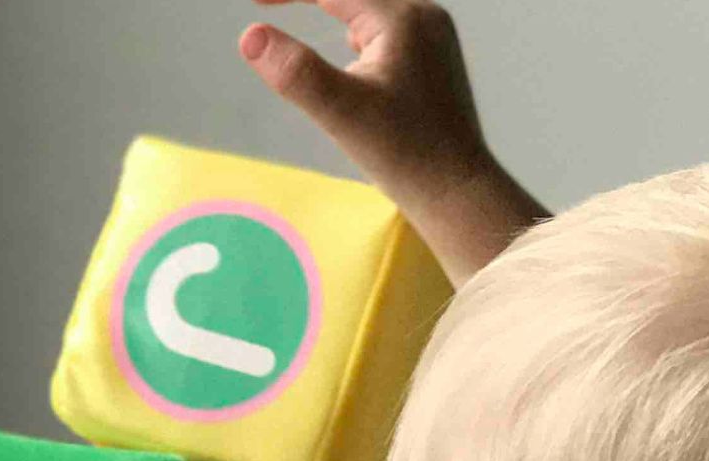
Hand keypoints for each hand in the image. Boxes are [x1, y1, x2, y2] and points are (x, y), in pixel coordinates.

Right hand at [239, 0, 547, 282]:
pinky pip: (384, 27)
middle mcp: (424, 16)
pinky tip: (351, 52)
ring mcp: (432, 37)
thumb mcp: (342, 114)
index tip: (255, 1)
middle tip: (270, 5)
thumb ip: (296, 72)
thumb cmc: (406, 157)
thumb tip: (250, 35)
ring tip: (317, 46)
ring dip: (337, 10)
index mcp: (403, 19)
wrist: (458, 193)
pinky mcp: (432, 59)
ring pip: (369, 8)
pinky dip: (357, 29)